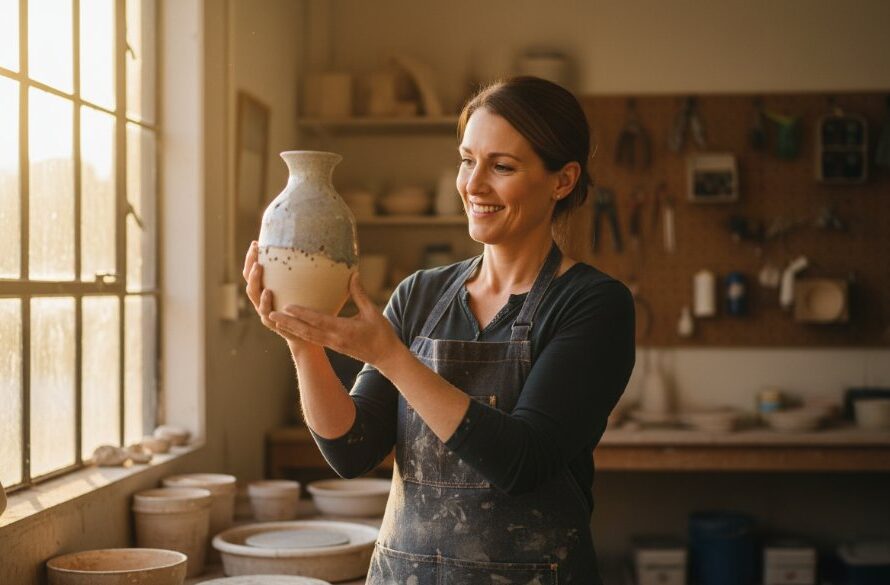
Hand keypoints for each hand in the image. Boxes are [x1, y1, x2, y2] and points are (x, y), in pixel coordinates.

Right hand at [242, 241, 315, 348]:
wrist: (310, 335)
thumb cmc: (310, 308)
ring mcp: (265, 311)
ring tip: (259, 267)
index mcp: (269, 288)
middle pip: (249, 279)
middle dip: (250, 263)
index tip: (256, 243)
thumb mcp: (309, 289)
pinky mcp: (272, 323)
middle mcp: (262, 299)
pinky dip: (265, 301)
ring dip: (254, 279)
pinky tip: (268, 291)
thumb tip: (329, 251)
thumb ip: (311, 273)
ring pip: (253, 294)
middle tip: (255, 250)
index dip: (253, 257)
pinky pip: (266, 311)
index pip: (255, 270)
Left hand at [268, 272, 402, 367]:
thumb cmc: (382, 333)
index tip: (288, 306)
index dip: (302, 314)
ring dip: (290, 328)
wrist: (386, 357)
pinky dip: (299, 333)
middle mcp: (335, 339)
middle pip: (307, 331)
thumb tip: (353, 275)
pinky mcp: (333, 346)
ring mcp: (333, 344)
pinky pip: (312, 339)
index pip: (319, 320)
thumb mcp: (373, 312)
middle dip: (288, 323)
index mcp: (344, 329)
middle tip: (271, 314)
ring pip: (307, 336)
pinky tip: (290, 327)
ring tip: (274, 320)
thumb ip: (360, 294)